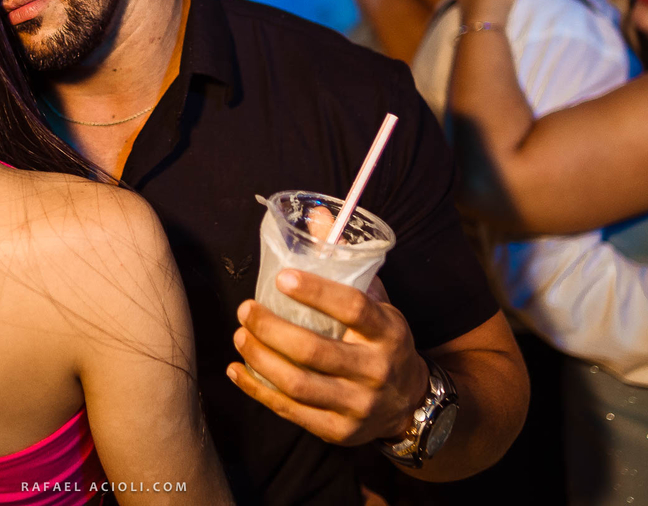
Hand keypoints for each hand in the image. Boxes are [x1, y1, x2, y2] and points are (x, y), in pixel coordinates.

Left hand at [227, 269, 428, 445]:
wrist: (411, 402)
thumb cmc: (382, 340)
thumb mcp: (377, 301)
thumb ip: (345, 262)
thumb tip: (317, 217)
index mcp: (388, 332)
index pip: (352, 308)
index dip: (316, 292)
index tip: (281, 277)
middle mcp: (377, 370)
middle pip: (316, 351)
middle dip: (272, 329)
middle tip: (245, 309)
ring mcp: (359, 405)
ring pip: (299, 384)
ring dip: (260, 358)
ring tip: (238, 336)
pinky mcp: (339, 431)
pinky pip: (290, 411)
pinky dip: (258, 390)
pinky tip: (237, 369)